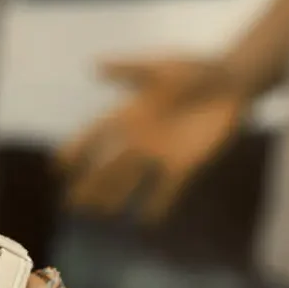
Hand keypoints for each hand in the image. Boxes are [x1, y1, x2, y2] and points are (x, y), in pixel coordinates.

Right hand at [55, 55, 245, 221]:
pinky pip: (168, 190)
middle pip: (109, 165)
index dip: (77, 149)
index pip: (96, 134)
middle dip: (90, 183)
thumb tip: (93, 66)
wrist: (230, 82)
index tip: (58, 167)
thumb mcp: (160, 67)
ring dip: (115, 196)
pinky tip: (147, 222)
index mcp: (130, 113)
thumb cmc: (194, 69)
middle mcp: (140, 138)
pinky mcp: (186, 165)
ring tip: (98, 212)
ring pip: (131, 180)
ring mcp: (161, 154)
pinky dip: (157, 206)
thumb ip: (129, 69)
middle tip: (71, 203)